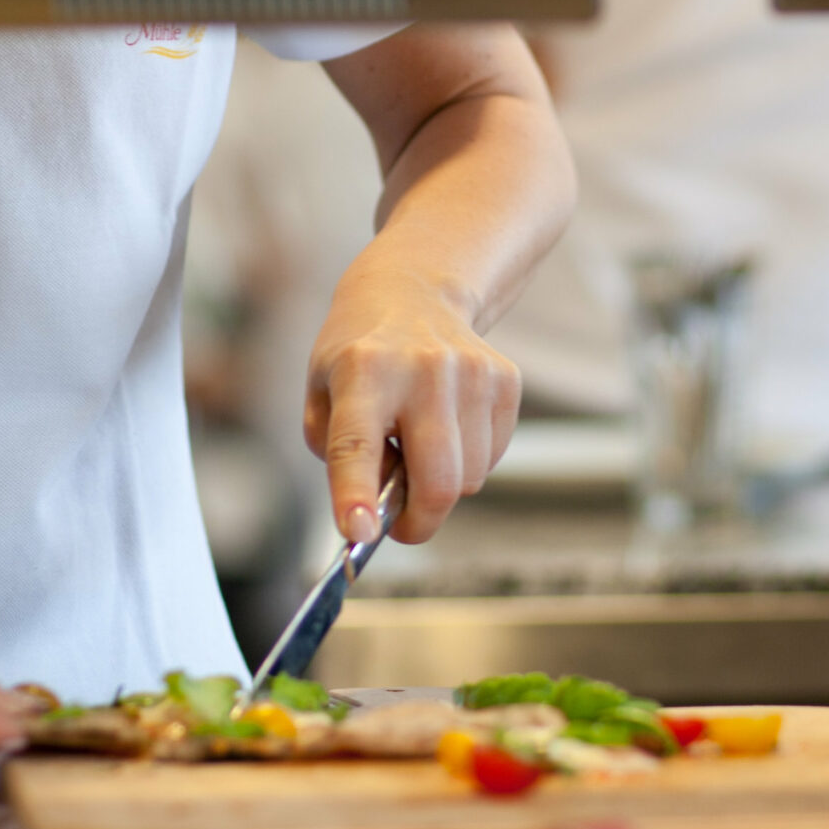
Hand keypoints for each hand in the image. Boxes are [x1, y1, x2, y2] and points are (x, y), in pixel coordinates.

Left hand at [306, 269, 519, 544]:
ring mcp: (472, 372)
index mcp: (362, 370)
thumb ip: (339, 456)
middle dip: (418, 522)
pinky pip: (491, 458)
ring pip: (469, 478)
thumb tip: (376, 511)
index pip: (356, 445)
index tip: (359, 535)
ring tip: (417, 446)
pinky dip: (468, 461)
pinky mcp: (505, 379)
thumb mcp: (322, 395)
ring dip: (442, 484)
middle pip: (437, 480)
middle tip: (399, 526)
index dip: (356, 495)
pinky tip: (446, 427)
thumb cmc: (360, 356)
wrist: (413, 292)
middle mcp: (422, 368)